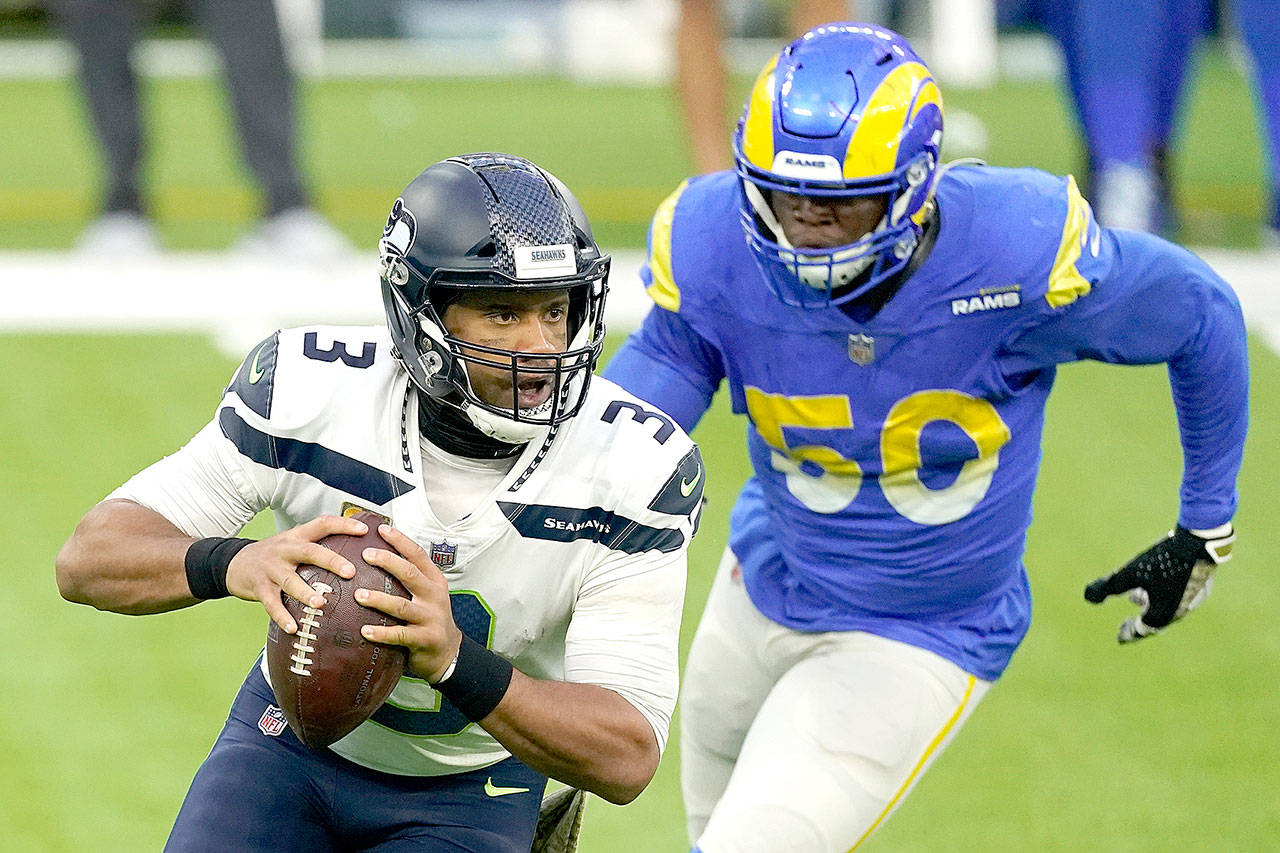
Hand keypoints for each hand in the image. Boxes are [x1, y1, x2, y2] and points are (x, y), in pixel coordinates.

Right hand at [224, 515, 365, 633]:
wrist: (234, 563)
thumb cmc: (274, 556)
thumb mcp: (293, 543)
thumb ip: (317, 546)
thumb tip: (356, 554)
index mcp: (297, 537)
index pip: (322, 524)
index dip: (343, 524)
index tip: (364, 530)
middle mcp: (284, 550)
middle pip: (310, 552)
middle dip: (331, 561)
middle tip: (350, 572)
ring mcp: (271, 569)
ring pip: (290, 580)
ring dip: (306, 593)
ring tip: (321, 603)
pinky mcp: (260, 588)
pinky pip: (272, 603)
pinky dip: (282, 616)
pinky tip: (293, 628)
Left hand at [354, 524, 463, 682]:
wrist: (448, 652)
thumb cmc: (430, 619)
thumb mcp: (427, 594)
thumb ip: (410, 578)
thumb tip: (378, 556)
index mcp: (434, 581)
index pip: (418, 555)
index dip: (400, 541)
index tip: (382, 529)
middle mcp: (434, 596)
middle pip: (410, 574)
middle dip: (387, 562)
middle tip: (366, 554)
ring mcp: (431, 618)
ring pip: (401, 605)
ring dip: (378, 599)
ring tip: (358, 595)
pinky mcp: (424, 639)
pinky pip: (400, 635)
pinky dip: (382, 633)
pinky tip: (365, 631)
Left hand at [1083, 525, 1234, 642]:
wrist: (1197, 544)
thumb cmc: (1160, 561)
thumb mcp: (1128, 573)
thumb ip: (1107, 586)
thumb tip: (1088, 596)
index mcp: (1163, 614)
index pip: (1142, 629)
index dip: (1129, 632)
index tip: (1119, 637)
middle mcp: (1180, 612)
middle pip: (1155, 621)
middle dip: (1138, 622)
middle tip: (1126, 624)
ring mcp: (1193, 600)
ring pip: (1167, 608)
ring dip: (1148, 606)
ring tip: (1133, 597)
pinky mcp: (1200, 586)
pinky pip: (1177, 597)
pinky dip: (1162, 596)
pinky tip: (1154, 584)